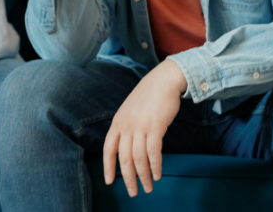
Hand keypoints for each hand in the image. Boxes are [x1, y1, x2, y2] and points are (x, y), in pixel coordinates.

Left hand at [103, 60, 187, 196]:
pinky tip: (158, 175)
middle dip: (128, 178)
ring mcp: (140, 126)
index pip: (108, 148)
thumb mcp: (131, 110)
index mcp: (118, 121)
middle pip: (123, 158)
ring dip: (144, 176)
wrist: (164, 80)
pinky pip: (153, 152)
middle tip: (133, 192)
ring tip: (148, 187)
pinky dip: (155, 166)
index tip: (109, 181)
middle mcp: (126, 125)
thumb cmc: (149, 96)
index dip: (108, 166)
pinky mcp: (155, 127)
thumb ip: (127, 127)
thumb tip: (128, 148)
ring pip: (139, 158)